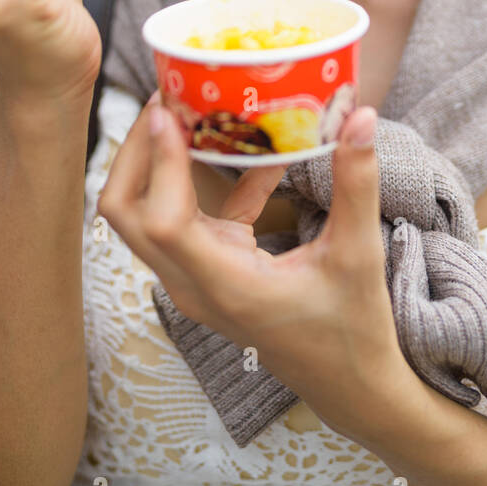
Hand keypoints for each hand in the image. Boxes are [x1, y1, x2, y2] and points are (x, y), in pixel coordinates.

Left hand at [97, 95, 414, 449]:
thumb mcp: (359, 255)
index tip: (169, 110)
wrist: (349, 386)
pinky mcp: (207, 272)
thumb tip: (360, 115)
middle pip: (125, 214)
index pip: (164, 220)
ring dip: (152, 163)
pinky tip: (247, 152)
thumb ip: (357, 184)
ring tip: (185, 111)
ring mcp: (194, 281)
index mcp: (226, 286)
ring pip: (141, 216)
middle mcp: (194, 285)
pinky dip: (199, 182)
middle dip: (135, 152)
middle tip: (167, 99)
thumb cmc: (354, 330)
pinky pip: (183, 218)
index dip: (160, 162)